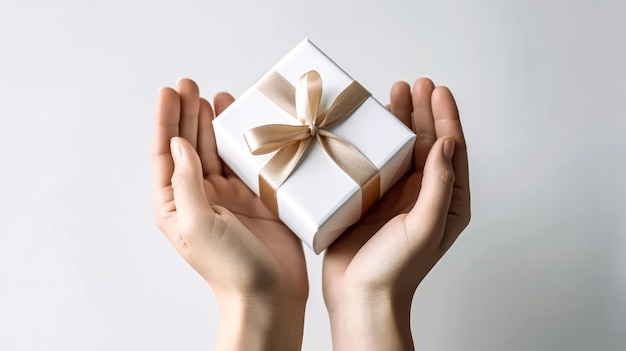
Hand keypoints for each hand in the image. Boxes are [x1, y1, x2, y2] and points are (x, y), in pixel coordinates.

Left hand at [151, 79, 307, 349]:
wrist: (270, 295)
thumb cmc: (230, 269)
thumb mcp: (198, 226)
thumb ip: (187, 183)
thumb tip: (179, 144)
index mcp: (176, 205)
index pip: (166, 155)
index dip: (167, 121)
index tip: (170, 92)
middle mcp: (201, 196)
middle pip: (191, 146)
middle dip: (190, 114)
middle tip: (192, 84)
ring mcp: (230, 196)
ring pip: (219, 151)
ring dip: (216, 124)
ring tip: (215, 96)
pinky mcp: (257, 197)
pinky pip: (248, 162)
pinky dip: (246, 141)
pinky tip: (245, 123)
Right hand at [322, 78, 470, 349]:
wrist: (360, 297)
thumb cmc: (396, 270)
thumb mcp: (425, 226)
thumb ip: (439, 184)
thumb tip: (447, 142)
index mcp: (446, 202)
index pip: (450, 151)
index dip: (446, 118)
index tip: (438, 91)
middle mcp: (423, 195)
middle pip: (425, 144)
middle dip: (422, 112)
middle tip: (416, 84)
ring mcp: (396, 196)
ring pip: (400, 149)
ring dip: (398, 122)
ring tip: (393, 93)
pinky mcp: (370, 199)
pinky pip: (374, 162)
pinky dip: (372, 142)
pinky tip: (367, 126)